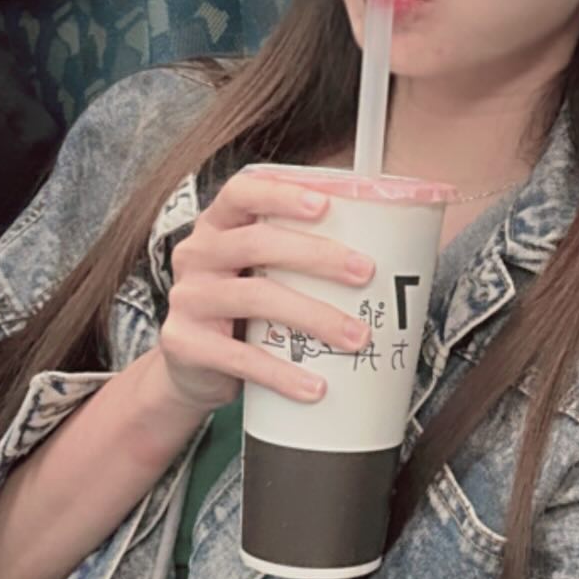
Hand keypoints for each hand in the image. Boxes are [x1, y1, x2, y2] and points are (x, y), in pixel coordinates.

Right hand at [158, 169, 375, 413]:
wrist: (192, 367)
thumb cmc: (245, 308)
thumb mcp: (261, 272)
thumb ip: (299, 256)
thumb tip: (393, 250)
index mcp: (219, 225)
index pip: (241, 192)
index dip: (281, 194)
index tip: (326, 204)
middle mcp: (197, 254)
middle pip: (256, 243)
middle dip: (317, 256)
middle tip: (366, 272)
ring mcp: (187, 299)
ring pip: (255, 299)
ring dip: (314, 317)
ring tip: (358, 337)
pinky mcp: (184, 344)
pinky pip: (240, 358)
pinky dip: (283, 374)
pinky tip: (317, 386)